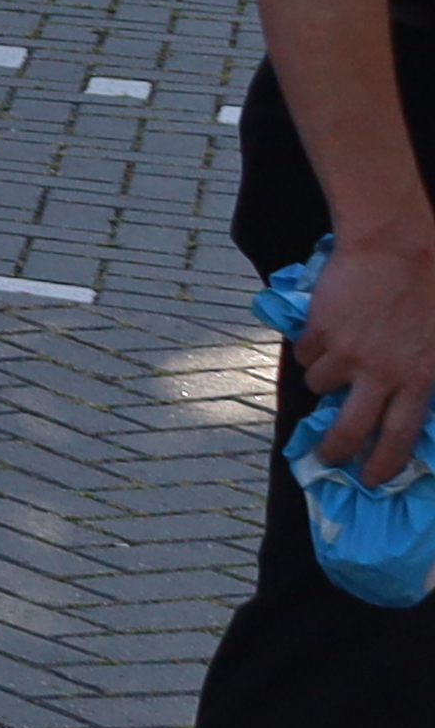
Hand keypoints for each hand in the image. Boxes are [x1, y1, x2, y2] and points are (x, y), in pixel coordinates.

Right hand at [310, 233, 434, 487]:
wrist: (396, 247)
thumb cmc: (430, 291)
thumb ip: (428, 376)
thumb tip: (416, 403)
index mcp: (417, 379)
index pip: (397, 437)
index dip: (381, 465)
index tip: (369, 480)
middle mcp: (380, 374)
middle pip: (350, 430)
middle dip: (334, 451)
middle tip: (325, 458)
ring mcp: (347, 352)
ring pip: (320, 385)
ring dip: (323, 379)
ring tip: (334, 360)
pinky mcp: (320, 329)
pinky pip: (305, 351)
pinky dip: (312, 346)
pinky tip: (326, 330)